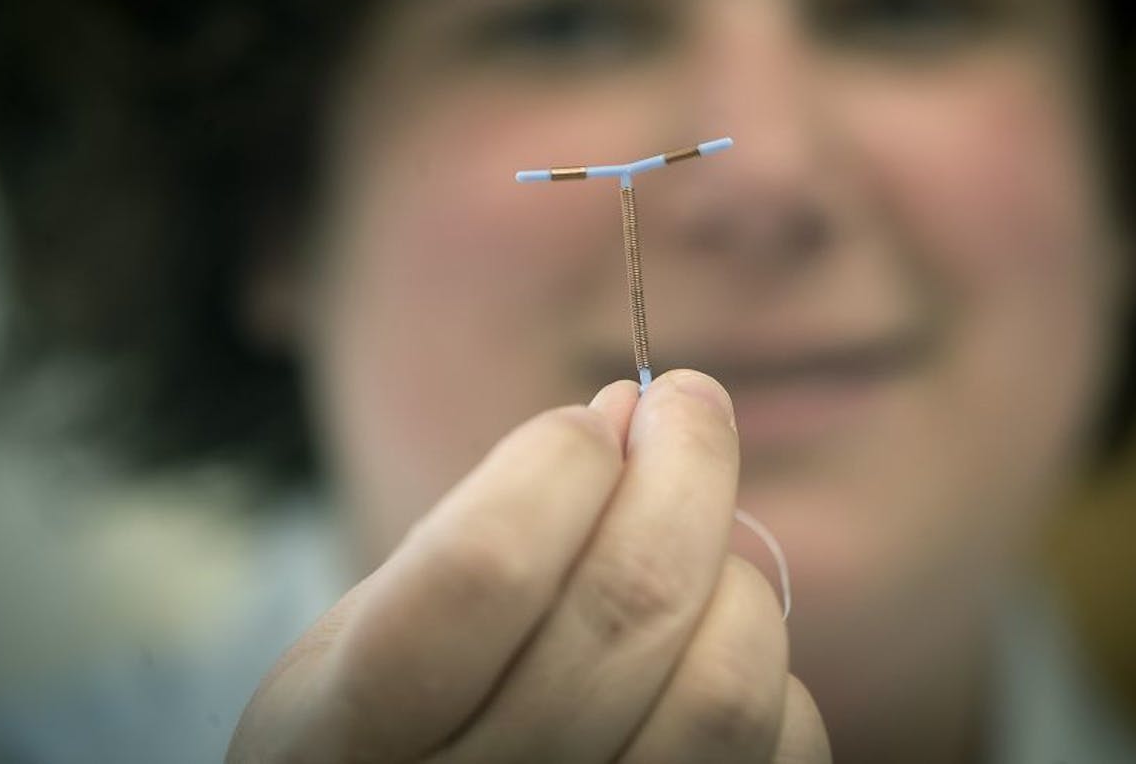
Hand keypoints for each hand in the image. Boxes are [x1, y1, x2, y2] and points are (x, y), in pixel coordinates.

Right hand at [227, 369, 830, 762]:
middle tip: (689, 405)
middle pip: (634, 601)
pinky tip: (708, 641)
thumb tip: (631, 414)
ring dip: (727, 572)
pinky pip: (787, 742)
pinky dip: (766, 666)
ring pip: (726, 680)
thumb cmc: (403, 714)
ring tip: (690, 547)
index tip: (593, 418)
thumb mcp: (375, 625)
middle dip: (687, 462)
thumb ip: (482, 524)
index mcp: (348, 732)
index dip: (559, 464)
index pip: (487, 568)